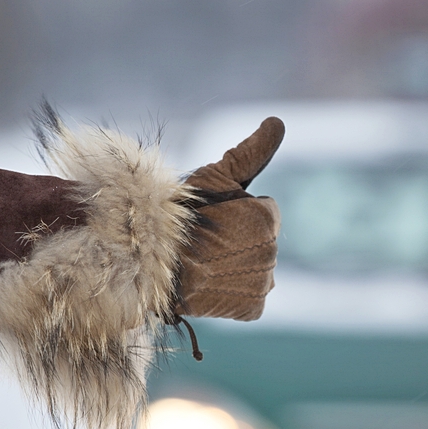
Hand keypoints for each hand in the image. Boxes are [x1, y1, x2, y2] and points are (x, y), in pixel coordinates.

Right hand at [176, 117, 283, 320]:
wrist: (149, 261)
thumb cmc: (178, 214)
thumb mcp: (214, 175)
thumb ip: (252, 151)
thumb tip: (278, 120)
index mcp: (266, 217)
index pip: (266, 210)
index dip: (238, 212)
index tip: (213, 218)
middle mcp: (271, 251)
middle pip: (262, 241)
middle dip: (239, 239)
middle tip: (206, 241)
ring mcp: (262, 281)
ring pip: (258, 268)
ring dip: (237, 266)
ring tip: (206, 262)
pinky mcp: (253, 308)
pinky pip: (252, 297)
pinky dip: (236, 293)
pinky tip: (213, 284)